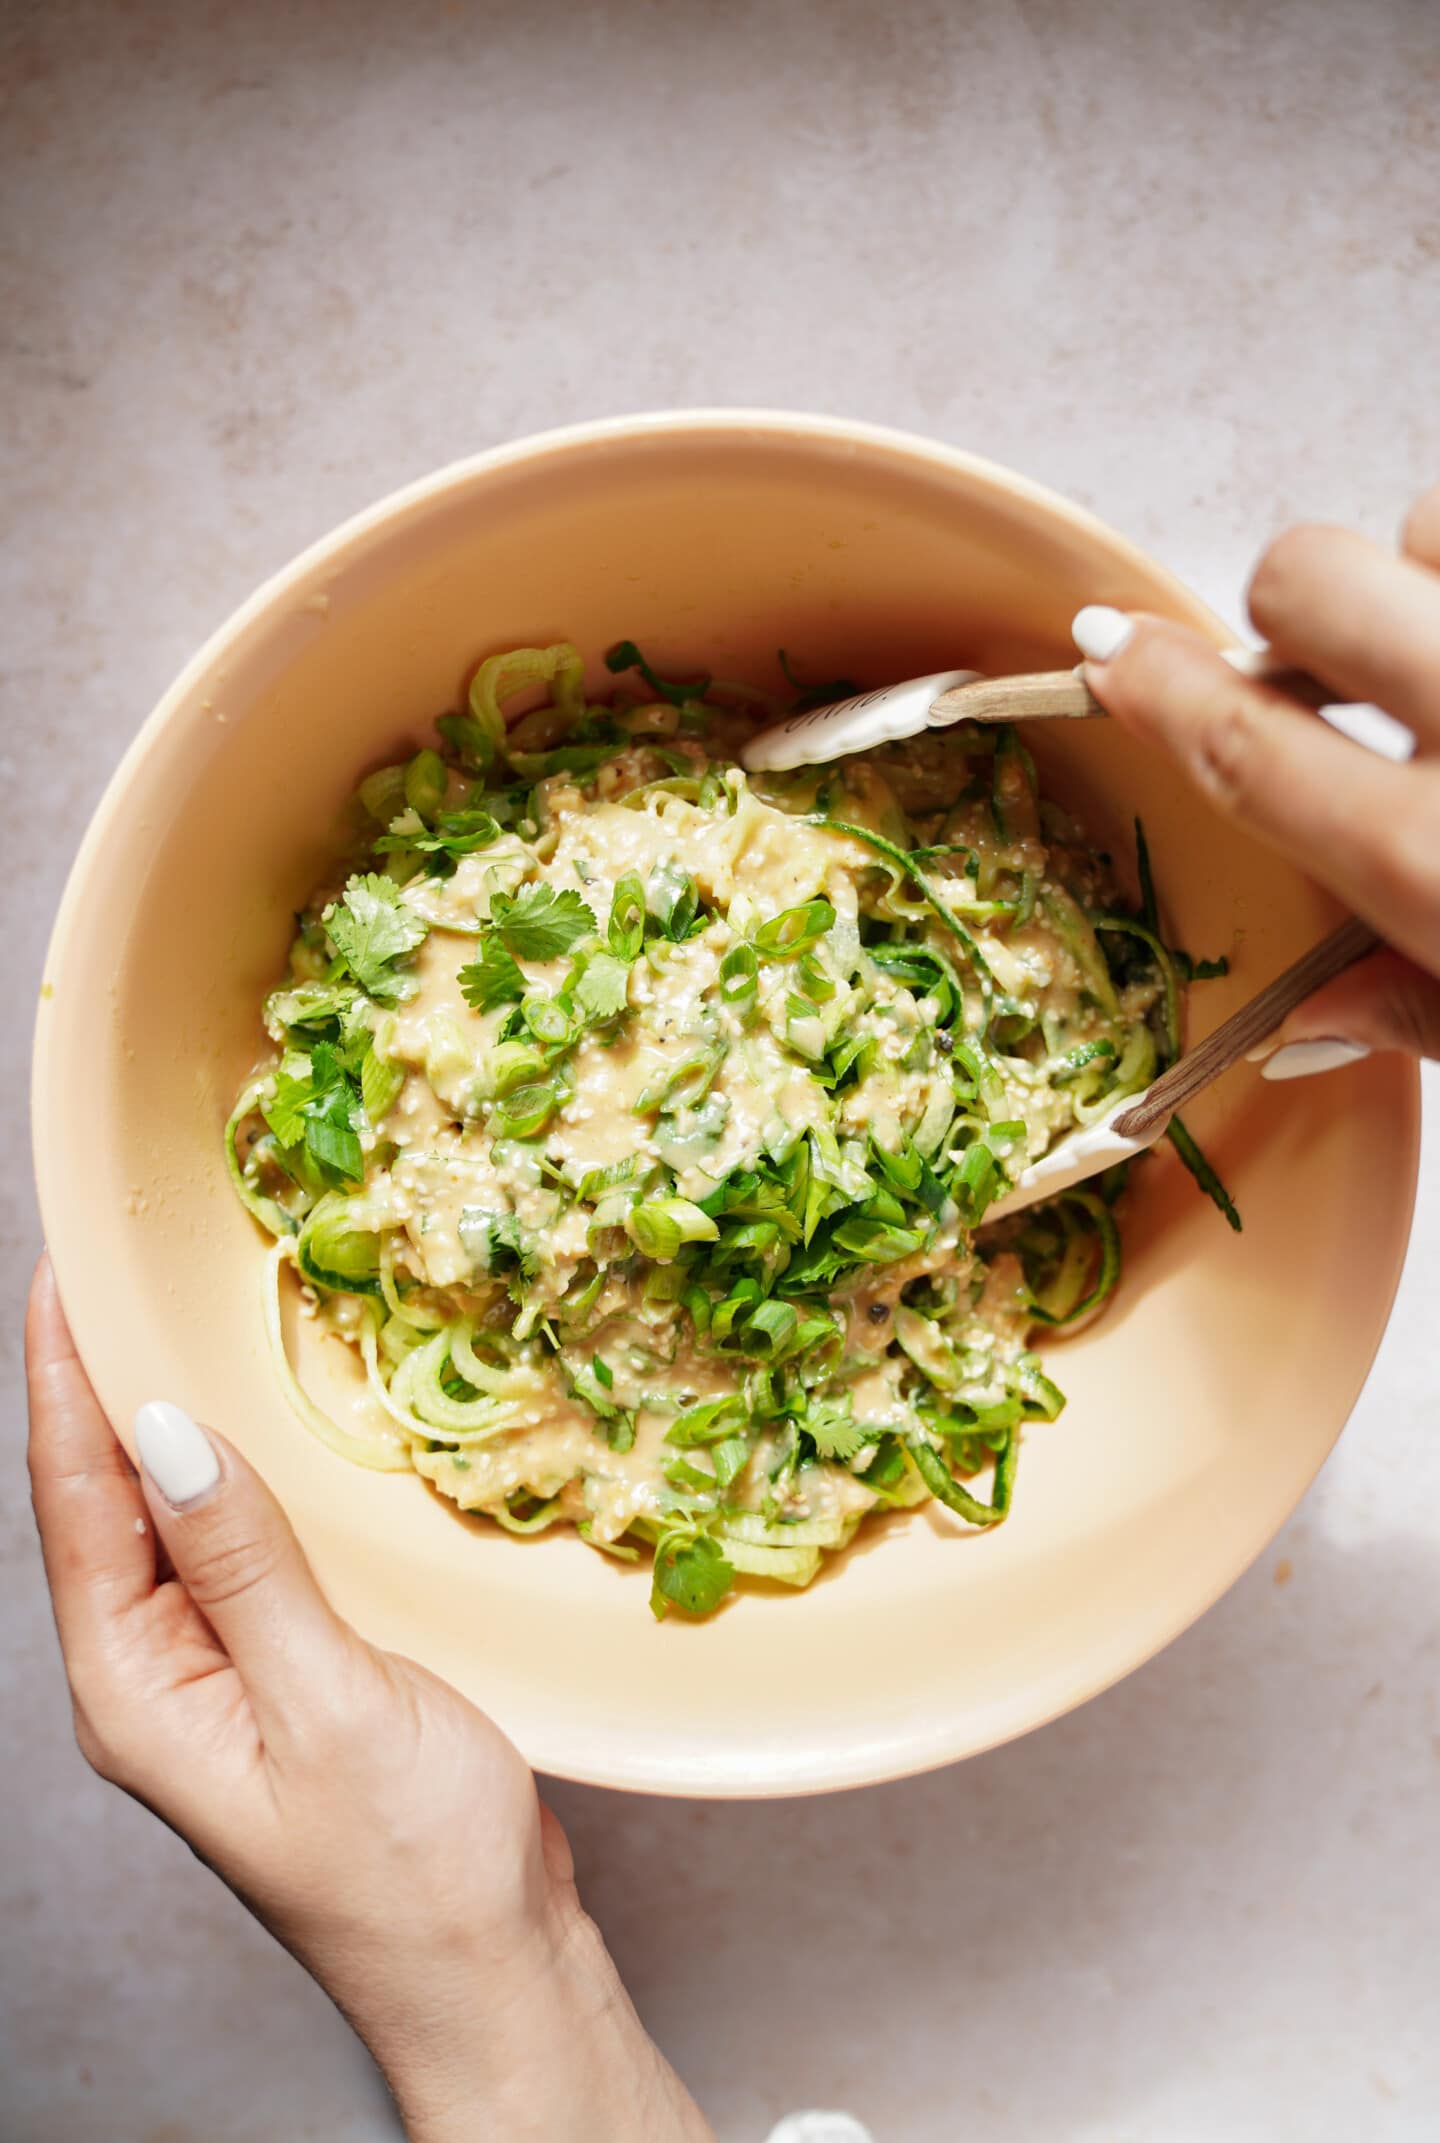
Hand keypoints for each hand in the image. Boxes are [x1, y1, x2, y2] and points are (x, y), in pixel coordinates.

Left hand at [25, 1256, 713, 2142]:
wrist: (486, 1962)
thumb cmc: (411, 1864)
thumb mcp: (325, 1702)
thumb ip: (244, 1564)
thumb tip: (161, 1429)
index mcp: (135, 1689)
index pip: (74, 1503)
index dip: (64, 1378)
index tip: (63, 1270)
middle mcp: (153, 1673)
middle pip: (103, 1500)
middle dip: (101, 1378)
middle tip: (116, 1259)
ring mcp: (214, 1670)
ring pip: (169, 1515)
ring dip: (168, 1414)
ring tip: (171, 1308)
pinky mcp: (276, 1665)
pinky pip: (235, 1543)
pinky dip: (237, 1467)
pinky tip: (260, 1417)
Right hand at [1072, 483, 1439, 1071]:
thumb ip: (1416, 1012)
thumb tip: (1310, 1025)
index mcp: (1430, 860)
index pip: (1240, 744)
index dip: (1153, 685)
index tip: (1104, 648)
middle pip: (1304, 574)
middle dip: (1294, 606)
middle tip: (1330, 668)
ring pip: (1425, 517)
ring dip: (1423, 575)